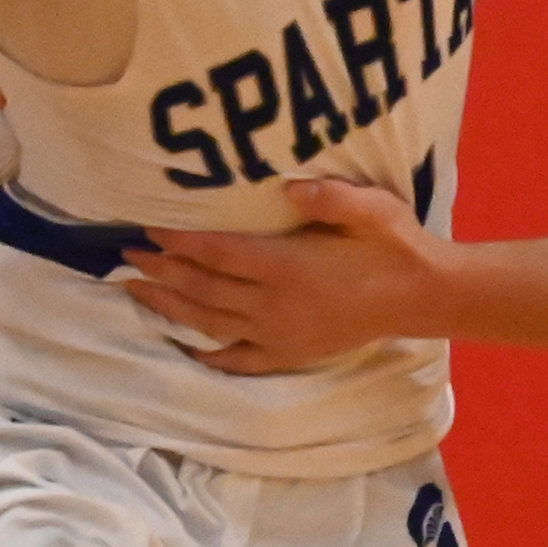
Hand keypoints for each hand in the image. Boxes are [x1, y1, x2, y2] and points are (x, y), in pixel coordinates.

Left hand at [124, 179, 449, 373]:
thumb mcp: (373, 208)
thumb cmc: (395, 245)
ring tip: (134, 289)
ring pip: (210, 322)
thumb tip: (287, 187)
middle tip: (124, 253)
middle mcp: (275, 305)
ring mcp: (280, 334)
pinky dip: (206, 354)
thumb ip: (330, 196)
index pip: (217, 252)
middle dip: (161, 269)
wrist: (423, 296)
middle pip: (203, 288)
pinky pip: (237, 359)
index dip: (178, 240)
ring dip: (169, 306)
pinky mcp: (290, 353)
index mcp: (289, 267)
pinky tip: (181, 345)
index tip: (146, 227)